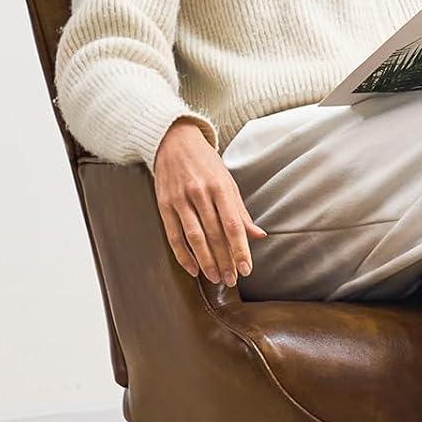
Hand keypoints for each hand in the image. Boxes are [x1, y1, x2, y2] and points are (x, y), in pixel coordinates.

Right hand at [152, 120, 267, 286]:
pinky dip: (183, 255)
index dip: (240, 249)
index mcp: (220, 187)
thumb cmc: (205, 163)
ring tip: (216, 278)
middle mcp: (200, 193)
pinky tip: (193, 269)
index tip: (247, 269)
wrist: (173, 141)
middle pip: (215, 234)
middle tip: (232, 280)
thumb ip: (240, 211)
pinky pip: (174, 236)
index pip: (233, 225)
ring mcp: (180, 199)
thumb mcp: (227, 181)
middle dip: (225, 260)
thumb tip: (258, 235)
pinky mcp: (164, 205)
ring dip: (206, 261)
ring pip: (194, 238)